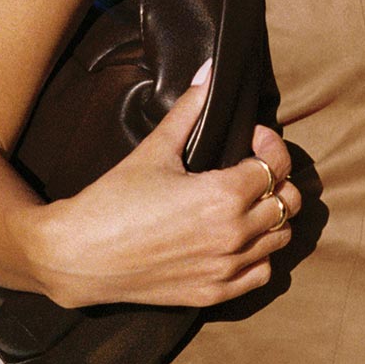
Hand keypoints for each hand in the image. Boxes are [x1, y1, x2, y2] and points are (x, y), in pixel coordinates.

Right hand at [30, 59, 301, 309]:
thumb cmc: (112, 200)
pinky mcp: (213, 292)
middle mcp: (233, 234)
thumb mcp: (155, 149)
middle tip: (255, 170)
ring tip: (248, 202)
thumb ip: (189, 108)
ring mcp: (225, 267)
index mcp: (224, 195)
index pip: (277, 165)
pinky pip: (261, 274)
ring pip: (280, 239)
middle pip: (287, 203)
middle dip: (278, 179)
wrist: (77, 255)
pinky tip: (239, 239)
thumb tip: (210, 71)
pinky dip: (259, 255)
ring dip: (271, 217)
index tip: (253, 138)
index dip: (270, 146)